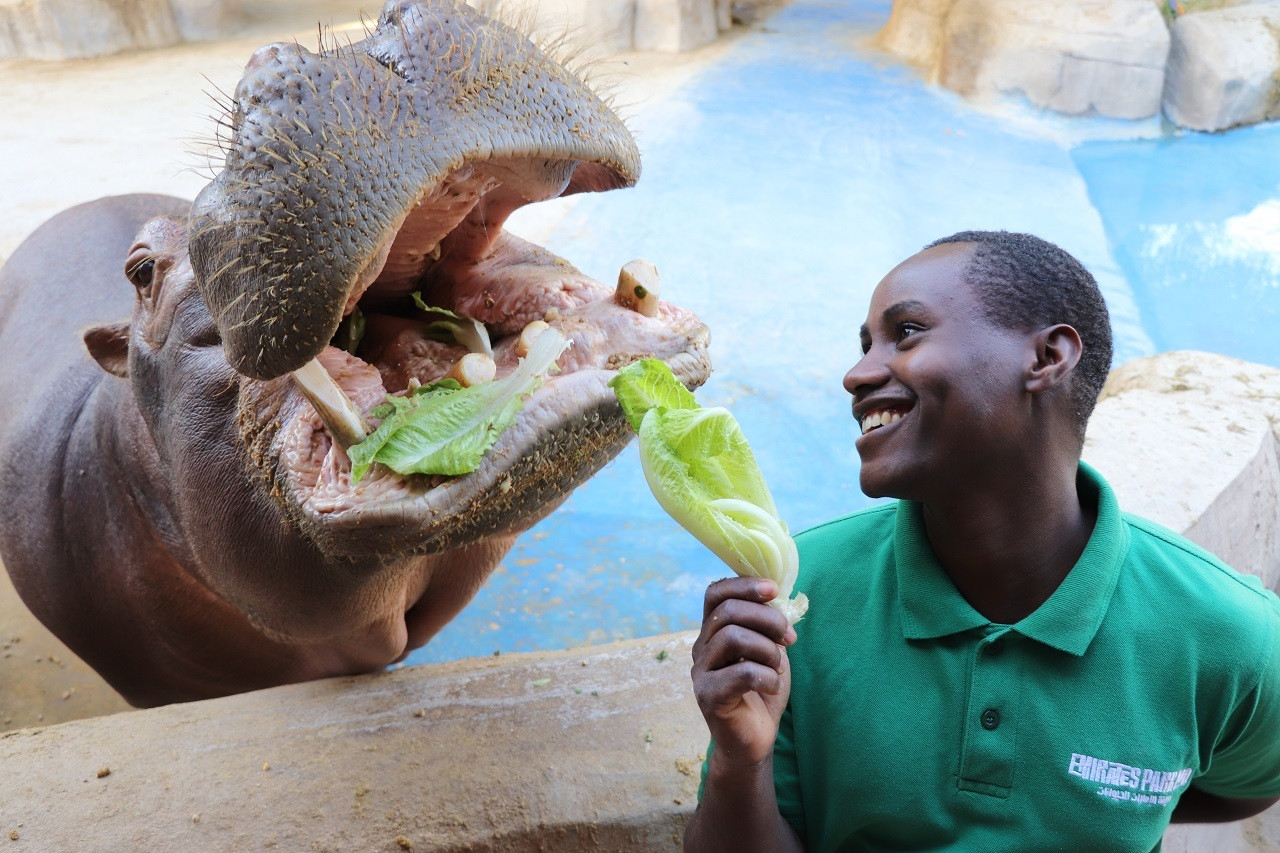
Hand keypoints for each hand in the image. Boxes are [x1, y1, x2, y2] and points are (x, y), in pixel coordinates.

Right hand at [691, 577, 796, 767]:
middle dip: (767, 618)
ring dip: (767, 649)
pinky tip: (773, 685)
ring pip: (732, 637)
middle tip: (789, 637)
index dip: (744, 584)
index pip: (715, 593)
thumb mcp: (769, 651)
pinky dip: (767, 676)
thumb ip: (767, 625)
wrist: (754, 740)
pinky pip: (741, 673)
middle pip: (727, 612)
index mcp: (713, 632)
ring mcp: (701, 672)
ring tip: (778, 667)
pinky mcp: (709, 696)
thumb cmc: (761, 692)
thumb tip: (778, 598)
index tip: (773, 590)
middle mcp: (701, 648)